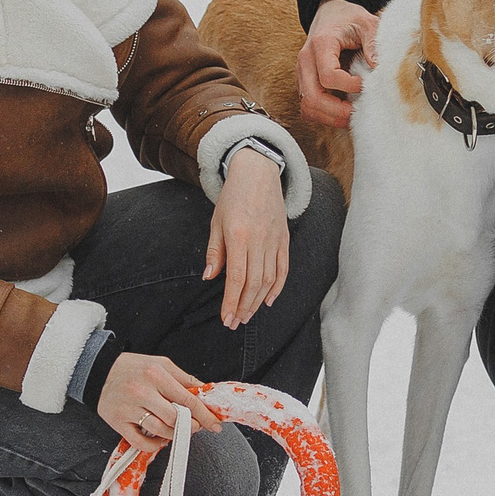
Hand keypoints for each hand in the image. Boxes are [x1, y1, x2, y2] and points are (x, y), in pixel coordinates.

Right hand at [97, 351, 222, 452]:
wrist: (99, 371)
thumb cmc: (133, 367)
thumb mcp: (162, 364)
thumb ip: (185, 379)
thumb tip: (206, 392)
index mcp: (156, 375)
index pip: (187, 399)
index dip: (204, 414)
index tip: (215, 424)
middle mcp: (142, 392)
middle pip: (175, 418)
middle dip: (191, 426)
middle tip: (196, 427)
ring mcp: (129, 409)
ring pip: (160, 431)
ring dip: (174, 435)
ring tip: (178, 430)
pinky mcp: (118, 422)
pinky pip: (141, 442)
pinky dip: (155, 445)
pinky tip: (160, 439)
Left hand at [204, 144, 289, 327]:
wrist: (258, 173)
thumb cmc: (233, 197)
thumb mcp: (216, 222)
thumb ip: (215, 252)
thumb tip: (210, 278)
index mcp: (238, 236)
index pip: (236, 279)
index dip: (231, 302)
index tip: (226, 319)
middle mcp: (259, 240)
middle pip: (254, 283)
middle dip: (243, 307)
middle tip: (235, 322)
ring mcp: (274, 240)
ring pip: (269, 279)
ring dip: (257, 301)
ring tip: (247, 315)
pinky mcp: (284, 239)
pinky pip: (283, 268)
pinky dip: (277, 287)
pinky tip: (268, 300)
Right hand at [297, 0, 378, 128]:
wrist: (330, 12)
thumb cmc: (348, 17)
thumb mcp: (366, 22)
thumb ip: (373, 42)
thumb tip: (377, 66)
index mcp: (321, 44)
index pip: (328, 76)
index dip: (349, 86)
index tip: (364, 84)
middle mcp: (306, 60)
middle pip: (312, 97)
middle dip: (336, 111)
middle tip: (356, 113)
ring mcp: (302, 72)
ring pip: (306, 106)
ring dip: (327, 117)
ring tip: (349, 116)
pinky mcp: (304, 81)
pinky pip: (306, 106)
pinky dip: (321, 115)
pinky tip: (339, 113)